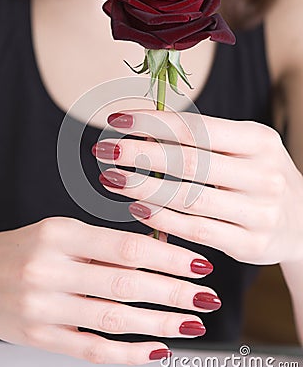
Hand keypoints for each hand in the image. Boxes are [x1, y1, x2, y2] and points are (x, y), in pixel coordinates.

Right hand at [0, 217, 218, 364]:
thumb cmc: (20, 250)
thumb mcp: (59, 232)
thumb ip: (103, 242)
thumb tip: (157, 248)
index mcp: (59, 235)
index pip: (125, 247)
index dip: (167, 256)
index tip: (196, 262)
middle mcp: (50, 270)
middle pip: (125, 284)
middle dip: (173, 292)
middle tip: (205, 295)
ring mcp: (43, 308)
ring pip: (114, 319)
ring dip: (159, 324)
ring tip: (191, 324)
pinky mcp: (39, 338)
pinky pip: (91, 350)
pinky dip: (127, 353)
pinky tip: (155, 351)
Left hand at [95, 110, 302, 264]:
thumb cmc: (259, 176)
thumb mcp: (244, 148)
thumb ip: (202, 140)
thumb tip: (143, 129)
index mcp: (259, 140)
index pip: (196, 128)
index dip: (152, 123)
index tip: (117, 122)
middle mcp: (264, 174)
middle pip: (188, 161)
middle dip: (139, 154)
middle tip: (104, 151)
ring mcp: (260, 212)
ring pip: (188, 198)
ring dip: (143, 187)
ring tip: (112, 179)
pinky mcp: (251, 245)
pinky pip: (196, 230)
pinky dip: (161, 218)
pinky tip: (136, 207)